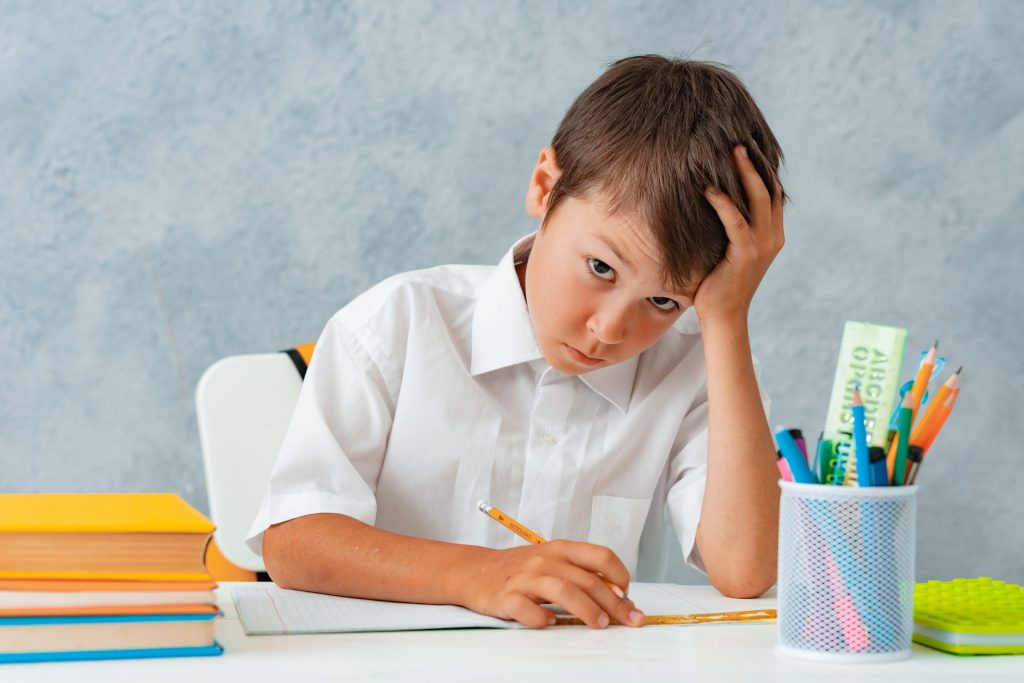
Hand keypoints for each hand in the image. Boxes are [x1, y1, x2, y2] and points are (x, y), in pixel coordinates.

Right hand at [462, 540, 643, 628]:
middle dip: (614, 603)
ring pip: (563, 591)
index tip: (628, 595)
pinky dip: (541, 618)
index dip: (620, 576)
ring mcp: (525, 578)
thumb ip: (580, 573)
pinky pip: (527, 609)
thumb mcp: (552, 561)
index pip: (600, 555)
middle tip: (629, 620)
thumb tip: (617, 594)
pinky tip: (550, 624)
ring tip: (600, 624)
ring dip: (587, 610)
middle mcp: (545, 560)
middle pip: (588, 580)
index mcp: (560, 549)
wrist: (475, 571)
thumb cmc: (521, 569)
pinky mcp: (506, 597)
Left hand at [694, 145, 784, 324]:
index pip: (774, 194)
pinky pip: (736, 222)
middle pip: (770, 189)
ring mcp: (762, 245)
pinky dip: (723, 203)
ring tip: (732, 151)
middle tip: (741, 141)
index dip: (765, 169)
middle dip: (757, 163)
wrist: (723, 316)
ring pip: (758, 199)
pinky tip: (709, 189)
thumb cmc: (719, 284)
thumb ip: (733, 228)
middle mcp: (772, 237)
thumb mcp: (732, 250)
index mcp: (772, 235)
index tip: (751, 147)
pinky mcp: (746, 254)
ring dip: (745, 173)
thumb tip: (717, 202)